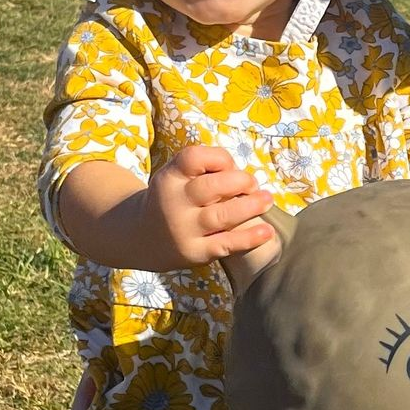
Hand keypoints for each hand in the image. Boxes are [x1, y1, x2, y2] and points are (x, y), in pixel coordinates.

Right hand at [141, 144, 274, 265]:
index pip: (193, 158)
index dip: (220, 158)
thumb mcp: (176, 177)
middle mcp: (173, 203)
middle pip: (210, 187)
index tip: (231, 166)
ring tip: (267, 200)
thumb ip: (205, 171)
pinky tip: (266, 232)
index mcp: (169, 177)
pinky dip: (249, 238)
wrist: (142, 236)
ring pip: (221, 216)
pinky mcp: (194, 252)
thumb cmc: (172, 199)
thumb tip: (244, 177)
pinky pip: (225, 244)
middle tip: (253, 185)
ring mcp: (183, 230)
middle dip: (239, 182)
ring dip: (250, 207)